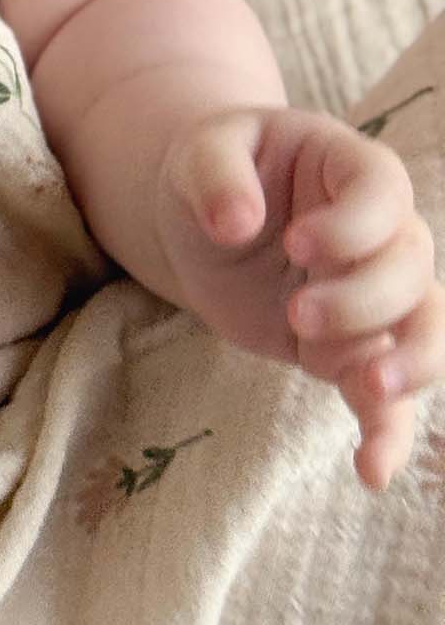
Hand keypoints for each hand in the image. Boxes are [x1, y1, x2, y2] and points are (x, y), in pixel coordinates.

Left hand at [155, 105, 441, 489]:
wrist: (203, 219)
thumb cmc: (211, 172)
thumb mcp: (201, 154)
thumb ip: (216, 176)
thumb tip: (235, 222)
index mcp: (353, 170)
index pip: (385, 194)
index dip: (354, 226)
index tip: (298, 243)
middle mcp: (384, 234)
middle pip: (411, 271)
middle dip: (363, 299)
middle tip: (298, 312)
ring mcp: (376, 296)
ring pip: (422, 334)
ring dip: (404, 365)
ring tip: (364, 387)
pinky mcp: (352, 349)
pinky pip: (389, 396)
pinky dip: (387, 432)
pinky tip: (372, 470)